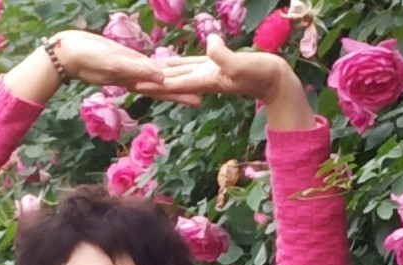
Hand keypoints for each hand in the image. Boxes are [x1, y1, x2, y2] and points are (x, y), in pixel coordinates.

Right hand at [55, 30, 201, 105]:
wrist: (68, 54)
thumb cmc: (88, 59)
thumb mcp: (114, 63)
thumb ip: (137, 69)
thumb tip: (161, 78)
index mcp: (134, 81)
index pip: (163, 90)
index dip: (180, 95)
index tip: (200, 99)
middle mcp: (135, 78)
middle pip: (164, 86)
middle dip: (182, 91)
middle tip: (204, 93)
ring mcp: (130, 70)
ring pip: (157, 77)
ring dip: (173, 80)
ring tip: (190, 81)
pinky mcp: (126, 60)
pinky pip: (148, 66)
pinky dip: (159, 68)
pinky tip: (167, 67)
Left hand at [137, 35, 314, 128]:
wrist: (276, 81)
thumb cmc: (261, 73)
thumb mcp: (242, 63)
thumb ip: (224, 55)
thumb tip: (209, 43)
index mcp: (205, 80)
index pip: (173, 82)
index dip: (153, 81)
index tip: (133, 82)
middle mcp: (202, 80)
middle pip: (170, 81)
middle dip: (150, 80)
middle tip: (126, 79)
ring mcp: (208, 74)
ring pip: (178, 73)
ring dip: (160, 74)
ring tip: (140, 72)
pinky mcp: (216, 67)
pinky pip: (191, 66)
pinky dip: (177, 65)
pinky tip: (168, 62)